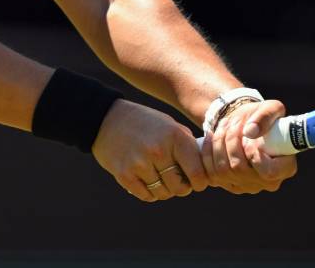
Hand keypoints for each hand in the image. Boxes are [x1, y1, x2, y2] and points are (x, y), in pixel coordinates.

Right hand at [91, 99, 209, 201]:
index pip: (198, 173)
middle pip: (180, 188)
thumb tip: (207, 171)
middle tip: (177, 181)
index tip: (197, 183)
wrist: (106, 119)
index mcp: (175, 137)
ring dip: (164, 190)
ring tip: (159, 178)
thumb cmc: (145, 123)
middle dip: (181, 188)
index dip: (201, 182)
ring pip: (163, 193)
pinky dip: (149, 193)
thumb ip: (187, 146)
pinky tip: (146, 180)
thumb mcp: (170, 126)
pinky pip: (146, 196)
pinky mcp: (124, 174)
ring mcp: (140, 163)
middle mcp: (158, 150)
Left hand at [200, 98, 297, 193]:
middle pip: (240, 169)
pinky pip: (211, 173)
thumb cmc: (262, 118)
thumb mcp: (270, 109)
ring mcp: (246, 186)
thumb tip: (250, 131)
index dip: (255, 154)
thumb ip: (265, 117)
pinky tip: (212, 137)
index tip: (250, 137)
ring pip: (223, 170)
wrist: (245, 124)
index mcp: (285, 168)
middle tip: (234, 122)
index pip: (269, 172)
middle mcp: (266, 183)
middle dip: (232, 140)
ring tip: (224, 125)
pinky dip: (207, 152)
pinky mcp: (227, 184)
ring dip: (219, 143)